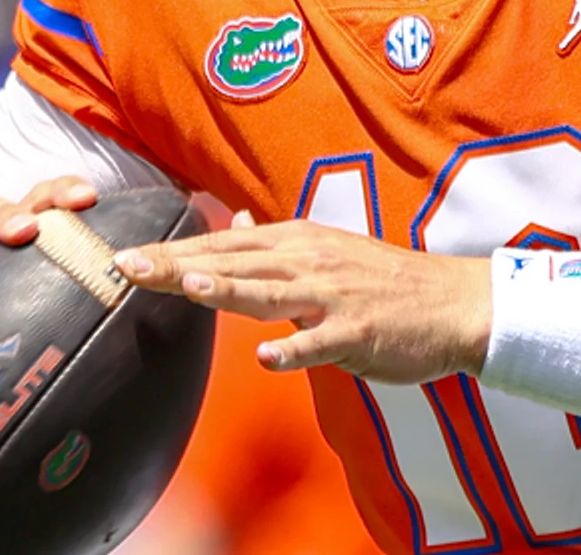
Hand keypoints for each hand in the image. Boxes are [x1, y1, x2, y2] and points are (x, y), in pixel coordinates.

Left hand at [113, 215, 490, 382]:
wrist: (456, 303)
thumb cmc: (387, 282)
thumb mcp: (330, 249)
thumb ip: (276, 244)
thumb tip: (234, 222)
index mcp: (301, 242)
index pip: (226, 243)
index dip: (174, 249)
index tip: (124, 255)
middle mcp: (313, 262)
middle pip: (237, 261)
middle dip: (180, 264)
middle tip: (127, 266)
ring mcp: (336, 298)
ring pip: (274, 294)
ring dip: (231, 289)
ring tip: (189, 286)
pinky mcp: (359, 333)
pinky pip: (322, 343)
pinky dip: (295, 349)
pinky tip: (267, 357)